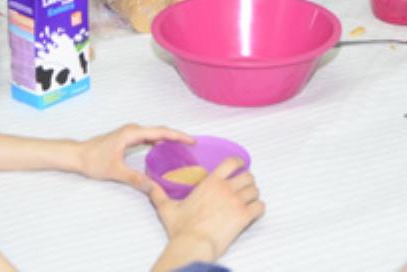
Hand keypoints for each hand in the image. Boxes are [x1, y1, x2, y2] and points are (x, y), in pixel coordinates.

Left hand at [76, 124, 192, 191]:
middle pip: (160, 131)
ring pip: (155, 134)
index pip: (160, 132)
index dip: (177, 136)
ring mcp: (130, 133)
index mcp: (132, 133)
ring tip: (184, 147)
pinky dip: (159, 141)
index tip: (191, 140)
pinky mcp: (128, 138)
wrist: (78, 155)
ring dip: (169, 138)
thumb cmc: (94, 160)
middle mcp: (133, 130)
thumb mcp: (116, 171)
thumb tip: (153, 187)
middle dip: (177, 136)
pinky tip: (165, 149)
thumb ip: (135, 179)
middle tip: (193, 145)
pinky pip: (148, 138)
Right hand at [149, 157, 264, 263]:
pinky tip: (253, 212)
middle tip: (244, 187)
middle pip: (248, 176)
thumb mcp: (167, 208)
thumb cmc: (181, 228)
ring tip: (249, 200)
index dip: (239, 162)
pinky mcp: (244, 217)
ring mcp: (236, 202)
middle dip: (248, 181)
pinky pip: (260, 207)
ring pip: (255, 191)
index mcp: (210, 182)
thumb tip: (146, 185)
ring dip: (253, 195)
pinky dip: (259, 208)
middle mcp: (226, 188)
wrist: (193, 245)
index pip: (231, 162)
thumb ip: (157, 193)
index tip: (240, 165)